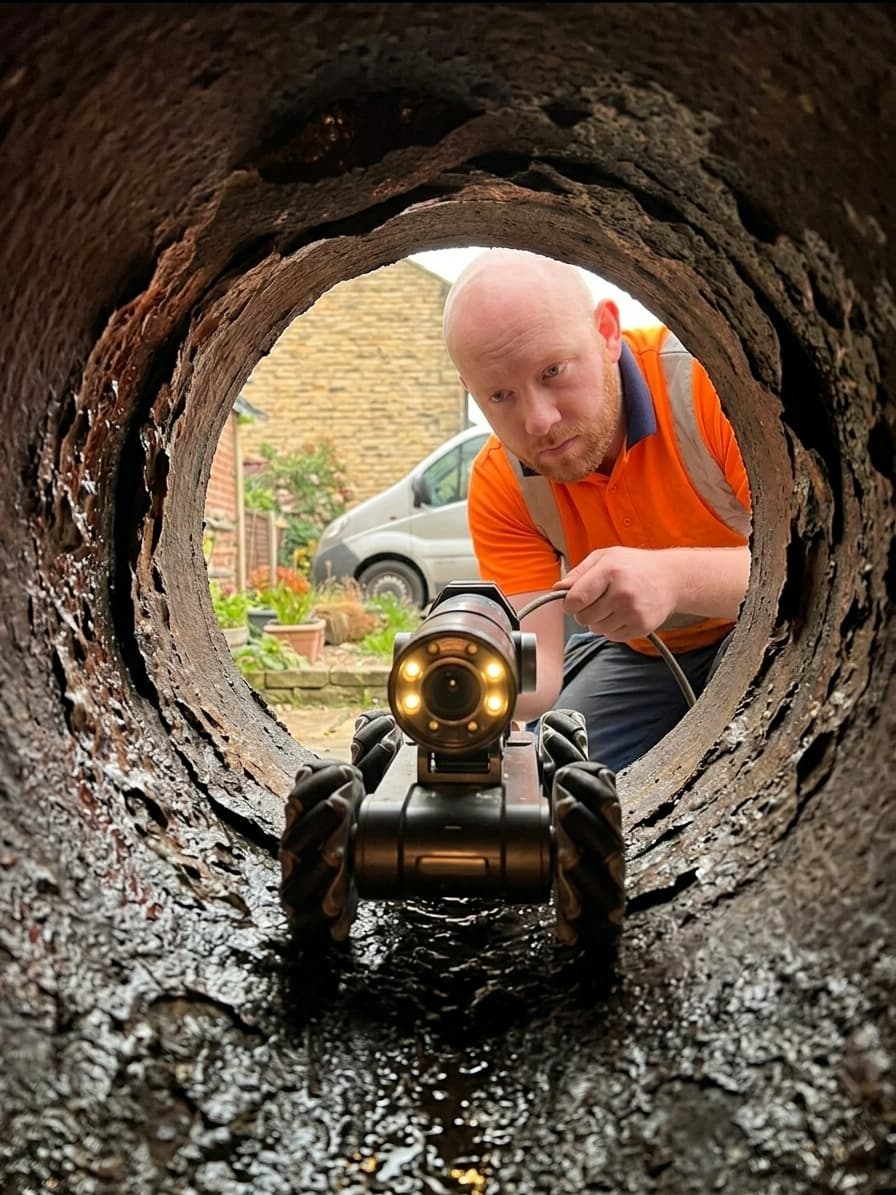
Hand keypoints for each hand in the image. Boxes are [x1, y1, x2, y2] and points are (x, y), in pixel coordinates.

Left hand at [555, 547, 679, 640]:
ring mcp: (633, 612)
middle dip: (584, 611)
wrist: (672, 578)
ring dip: (599, 620)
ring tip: (613, 605)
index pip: (575, 599)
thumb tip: (558, 589)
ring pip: (596, 629)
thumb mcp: (605, 557)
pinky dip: (613, 628)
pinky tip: (623, 614)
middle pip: (583, 617)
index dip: (569, 603)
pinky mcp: (641, 626)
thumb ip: (579, 572)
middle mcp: (622, 593)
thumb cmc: (635, 566)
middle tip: (597, 601)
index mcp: (610, 571)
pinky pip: (612, 637)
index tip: (573, 601)